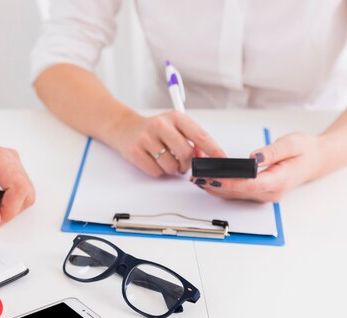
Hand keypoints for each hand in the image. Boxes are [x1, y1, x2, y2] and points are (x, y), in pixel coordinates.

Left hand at [0, 141, 34, 229]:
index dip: (10, 210)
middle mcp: (11, 159)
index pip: (19, 189)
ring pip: (25, 195)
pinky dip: (7, 201)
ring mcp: (15, 164)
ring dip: (8, 206)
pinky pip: (20, 193)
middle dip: (9, 210)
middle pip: (26, 193)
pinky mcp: (14, 171)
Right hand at [108, 111, 225, 175]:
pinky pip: (155, 171)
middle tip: (183, 164)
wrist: (125, 128)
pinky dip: (158, 171)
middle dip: (187, 164)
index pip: (200, 135)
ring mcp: (146, 138)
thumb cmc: (155, 130)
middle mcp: (160, 125)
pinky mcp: (135, 151)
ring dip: (172, 169)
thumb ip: (191, 139)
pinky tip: (153, 161)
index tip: (221, 160)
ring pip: (171, 166)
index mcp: (175, 117)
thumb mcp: (175, 127)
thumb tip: (204, 156)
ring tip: (166, 160)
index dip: (213, 150)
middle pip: (186, 154)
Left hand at [192, 132, 323, 202]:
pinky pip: (235, 192)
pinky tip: (207, 176)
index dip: (229, 182)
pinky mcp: (256, 193)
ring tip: (196, 173)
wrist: (314, 160)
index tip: (212, 176)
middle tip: (196, 172)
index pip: (250, 184)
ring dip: (213, 185)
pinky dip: (219, 184)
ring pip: (233, 194)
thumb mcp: (292, 144)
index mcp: (279, 181)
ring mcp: (262, 196)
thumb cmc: (305, 151)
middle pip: (236, 192)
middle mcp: (269, 193)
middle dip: (214, 182)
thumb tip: (253, 158)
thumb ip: (272, 151)